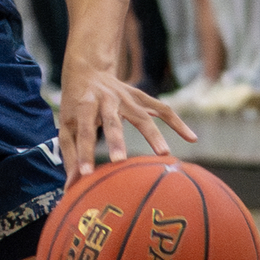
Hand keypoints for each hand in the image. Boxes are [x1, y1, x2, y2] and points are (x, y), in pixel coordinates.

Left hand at [56, 64, 200, 178]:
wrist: (89, 70)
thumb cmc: (76, 105)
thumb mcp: (67, 125)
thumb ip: (70, 155)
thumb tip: (71, 188)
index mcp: (83, 106)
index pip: (82, 132)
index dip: (83, 153)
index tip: (85, 174)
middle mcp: (105, 100)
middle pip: (111, 121)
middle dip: (116, 141)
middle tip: (119, 161)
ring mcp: (125, 97)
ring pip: (141, 115)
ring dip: (152, 134)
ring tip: (164, 155)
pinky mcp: (140, 97)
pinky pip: (162, 109)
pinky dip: (177, 122)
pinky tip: (192, 138)